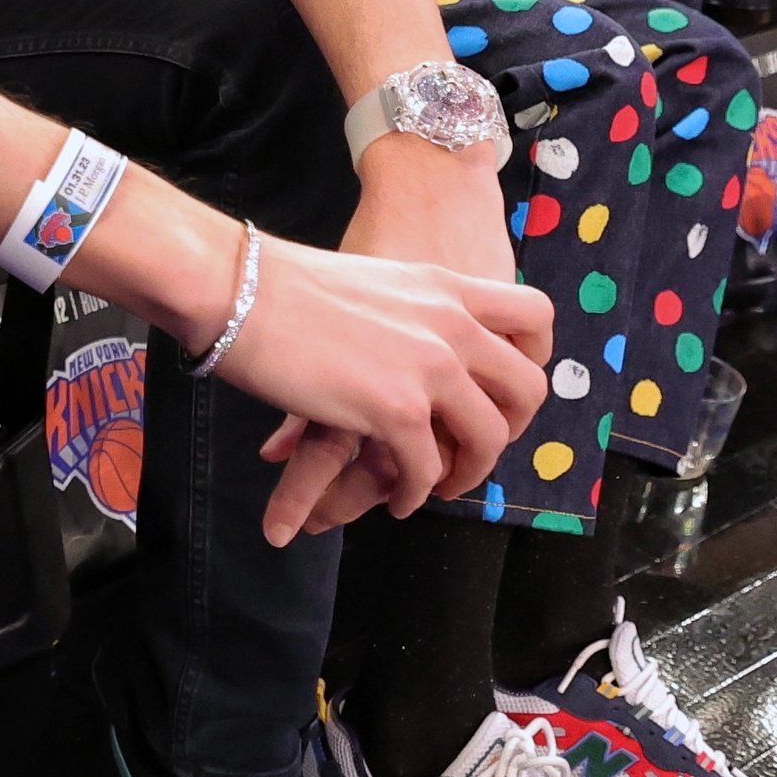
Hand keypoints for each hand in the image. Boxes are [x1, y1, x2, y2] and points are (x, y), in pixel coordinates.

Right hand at [254, 139, 543, 541]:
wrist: (240, 288)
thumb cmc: (280, 283)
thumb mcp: (371, 278)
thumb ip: (406, 306)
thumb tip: (405, 339)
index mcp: (445, 286)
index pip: (535, 314)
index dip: (533, 356)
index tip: (503, 387)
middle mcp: (451, 325)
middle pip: (527, 388)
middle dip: (510, 429)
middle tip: (476, 449)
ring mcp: (429, 367)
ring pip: (486, 438)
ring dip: (467, 472)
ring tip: (438, 486)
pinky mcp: (396, 409)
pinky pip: (427, 469)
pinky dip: (416, 492)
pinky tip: (398, 499)